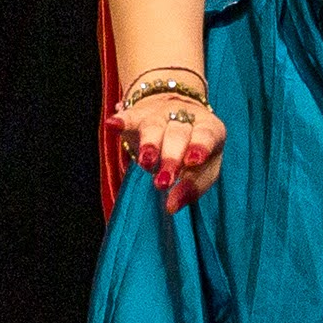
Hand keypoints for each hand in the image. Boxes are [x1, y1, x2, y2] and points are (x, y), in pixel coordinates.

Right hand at [106, 93, 226, 214]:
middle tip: (164, 181)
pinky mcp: (138, 115)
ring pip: (154, 128)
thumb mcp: (203, 170)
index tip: (194, 161)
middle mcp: (185, 117)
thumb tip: (170, 207)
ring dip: (149, 145)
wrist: (179, 115)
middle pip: (177, 135)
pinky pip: (129, 117)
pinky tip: (112, 125)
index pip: (206, 136)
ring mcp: (160, 115)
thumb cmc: (193, 153)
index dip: (200, 147)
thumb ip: (191, 188)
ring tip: (145, 163)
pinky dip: (121, 121)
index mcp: (209, 128)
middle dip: (171, 157)